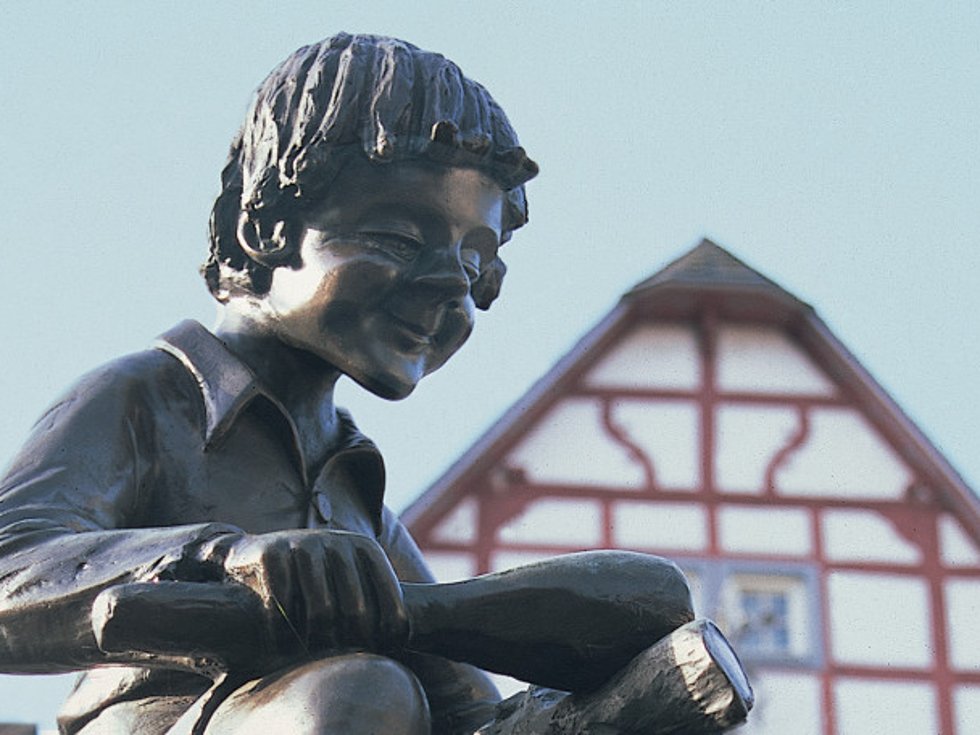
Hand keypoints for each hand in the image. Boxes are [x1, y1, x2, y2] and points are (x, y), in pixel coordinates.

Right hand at [223, 529, 408, 657]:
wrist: (258, 552)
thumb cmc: (315, 576)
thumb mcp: (348, 577)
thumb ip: (372, 600)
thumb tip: (404, 641)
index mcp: (366, 549)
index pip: (390, 599)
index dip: (387, 634)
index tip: (376, 653)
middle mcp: (339, 543)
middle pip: (355, 610)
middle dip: (349, 644)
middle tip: (339, 661)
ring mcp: (304, 545)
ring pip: (320, 611)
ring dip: (316, 643)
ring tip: (312, 657)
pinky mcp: (273, 553)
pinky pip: (283, 605)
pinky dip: (284, 633)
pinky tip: (282, 647)